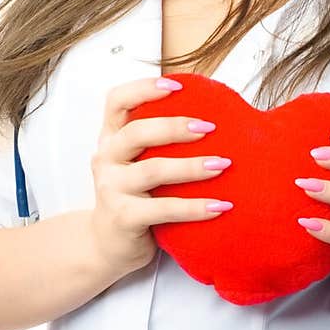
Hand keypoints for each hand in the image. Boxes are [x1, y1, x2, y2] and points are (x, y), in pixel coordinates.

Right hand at [88, 76, 233, 279]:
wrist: (107, 245)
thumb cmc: (134, 196)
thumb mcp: (137, 163)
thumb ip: (159, 142)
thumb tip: (213, 117)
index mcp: (111, 138)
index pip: (116, 101)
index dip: (144, 88)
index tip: (177, 85)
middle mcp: (107, 159)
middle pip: (136, 133)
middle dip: (174, 127)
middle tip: (210, 127)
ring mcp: (112, 189)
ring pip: (152, 171)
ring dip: (191, 166)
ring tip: (223, 164)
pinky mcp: (124, 218)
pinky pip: (163, 209)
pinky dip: (195, 207)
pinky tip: (220, 206)